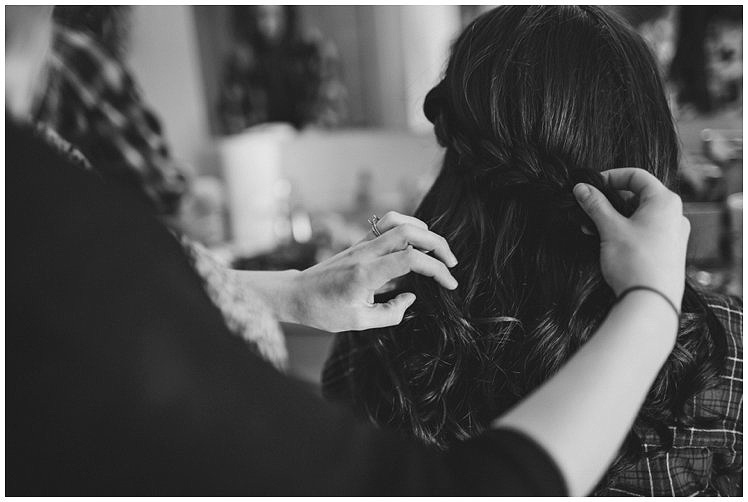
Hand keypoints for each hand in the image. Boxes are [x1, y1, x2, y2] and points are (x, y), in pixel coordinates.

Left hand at [289, 212, 457, 331]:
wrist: (297, 294)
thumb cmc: (324, 311)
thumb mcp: (358, 322)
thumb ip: (391, 313)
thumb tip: (411, 297)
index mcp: (366, 273)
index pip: (411, 259)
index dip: (437, 270)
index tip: (450, 284)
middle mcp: (366, 252)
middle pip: (410, 231)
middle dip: (439, 244)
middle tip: (452, 263)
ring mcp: (362, 244)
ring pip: (400, 221)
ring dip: (424, 231)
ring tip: (437, 250)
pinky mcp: (361, 242)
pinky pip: (388, 224)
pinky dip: (409, 227)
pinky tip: (416, 244)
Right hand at [573, 168, 689, 310]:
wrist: (651, 301)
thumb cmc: (635, 262)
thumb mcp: (610, 228)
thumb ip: (595, 204)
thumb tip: (582, 188)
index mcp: (665, 201)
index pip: (636, 176)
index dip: (610, 177)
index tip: (591, 186)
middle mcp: (673, 214)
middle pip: (637, 195)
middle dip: (609, 201)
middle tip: (587, 209)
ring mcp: (672, 233)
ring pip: (638, 215)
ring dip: (613, 218)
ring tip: (591, 228)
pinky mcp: (667, 250)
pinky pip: (643, 231)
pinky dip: (623, 231)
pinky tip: (605, 241)